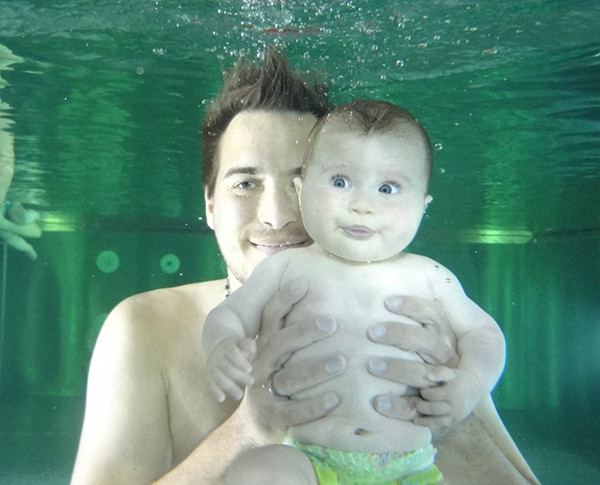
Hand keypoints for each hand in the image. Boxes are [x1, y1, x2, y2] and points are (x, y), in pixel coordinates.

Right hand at [206, 336, 255, 402]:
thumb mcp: (241, 341)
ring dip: (229, 387)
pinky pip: (210, 383)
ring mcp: (212, 367)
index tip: (250, 369)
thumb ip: (248, 344)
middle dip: (239, 376)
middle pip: (227, 367)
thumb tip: (253, 350)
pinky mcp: (208, 375)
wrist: (217, 346)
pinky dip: (215, 391)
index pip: (232, 352)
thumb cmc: (235, 346)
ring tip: (240, 395)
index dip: (240, 361)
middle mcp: (217, 357)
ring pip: (218, 377)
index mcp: (227, 346)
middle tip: (251, 382)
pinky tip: (222, 399)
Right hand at [243, 279, 344, 435]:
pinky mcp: (274, 417)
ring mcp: (264, 391)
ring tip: (342, 362)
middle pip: (279, 344)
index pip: (269, 317)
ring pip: (288, 378)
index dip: (283, 299)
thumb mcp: (278, 353)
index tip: (302, 283)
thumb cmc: (275, 378)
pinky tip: (336, 398)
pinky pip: (295, 411)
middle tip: (331, 323)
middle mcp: (261, 365)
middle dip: (304, 331)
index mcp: (263, 345)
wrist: (254, 425)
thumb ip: (292, 328)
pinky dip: (315, 405)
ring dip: (315, 369)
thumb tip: (315, 291)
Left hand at [367, 294, 459, 421]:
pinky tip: (378, 403)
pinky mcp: (428, 406)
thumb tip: (375, 267)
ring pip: (424, 373)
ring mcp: (438, 381)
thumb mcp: (416, 321)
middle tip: (371, 331)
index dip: (412, 306)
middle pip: (429, 341)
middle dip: (400, 334)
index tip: (386, 301)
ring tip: (370, 364)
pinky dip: (399, 407)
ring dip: (398, 368)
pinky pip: (416, 407)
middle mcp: (445, 355)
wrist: (440, 393)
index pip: (433, 314)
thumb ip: (403, 299)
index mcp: (442, 331)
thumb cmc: (410, 346)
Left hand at [415, 368, 483, 428]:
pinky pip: (440, 424)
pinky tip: (418, 422)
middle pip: (432, 408)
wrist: (475, 387)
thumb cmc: (459, 377)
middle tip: (416, 400)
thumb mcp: (451, 372)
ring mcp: (455, 414)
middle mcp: (454, 405)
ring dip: (423, 417)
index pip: (431, 395)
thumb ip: (440, 372)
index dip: (423, 392)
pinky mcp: (455, 420)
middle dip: (421, 405)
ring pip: (436, 420)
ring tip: (416, 412)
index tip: (421, 389)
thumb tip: (428, 377)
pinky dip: (429, 424)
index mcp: (452, 392)